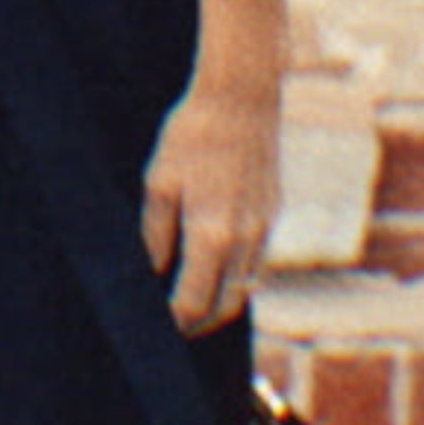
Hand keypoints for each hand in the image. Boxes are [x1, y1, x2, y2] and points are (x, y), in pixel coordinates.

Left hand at [141, 82, 281, 338]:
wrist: (241, 96)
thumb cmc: (192, 135)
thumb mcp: (159, 183)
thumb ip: (155, 234)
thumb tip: (150, 272)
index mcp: (212, 236)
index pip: (194, 304)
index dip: (174, 323)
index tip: (155, 327)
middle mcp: (245, 241)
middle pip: (225, 306)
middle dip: (198, 323)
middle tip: (172, 323)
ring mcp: (264, 228)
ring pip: (244, 286)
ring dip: (218, 300)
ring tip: (189, 297)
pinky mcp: (272, 212)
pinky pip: (255, 260)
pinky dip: (234, 274)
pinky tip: (212, 262)